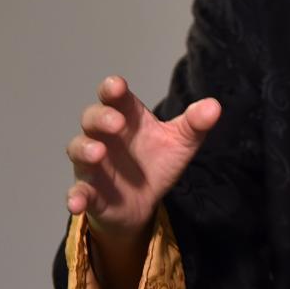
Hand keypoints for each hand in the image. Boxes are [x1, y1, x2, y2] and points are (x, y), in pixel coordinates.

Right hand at [65, 74, 220, 239]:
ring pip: (78, 149)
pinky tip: (76, 203)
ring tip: (98, 153)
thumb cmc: (158, 162)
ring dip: (85, 149)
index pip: (115, 97)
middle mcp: (105, 136)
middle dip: (101, 118)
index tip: (117, 85)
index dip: (113, 89)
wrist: (145, 202)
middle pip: (92, 118)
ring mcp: (93, 164)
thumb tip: (214, 106)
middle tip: (117, 123)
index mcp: (127, 117)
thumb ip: (195, 123)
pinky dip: (75, 196)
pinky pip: (77, 192)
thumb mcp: (182, 142)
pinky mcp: (90, 192)